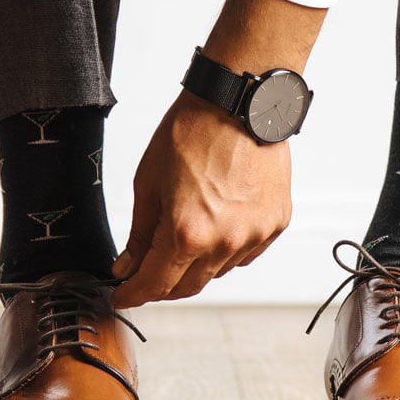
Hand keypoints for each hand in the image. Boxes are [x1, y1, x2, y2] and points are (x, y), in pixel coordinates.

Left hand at [110, 91, 291, 306]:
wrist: (238, 103)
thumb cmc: (193, 132)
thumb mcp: (148, 183)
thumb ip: (139, 234)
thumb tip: (128, 266)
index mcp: (187, 233)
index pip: (155, 285)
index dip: (134, 294)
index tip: (124, 296)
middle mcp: (225, 242)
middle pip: (188, 287)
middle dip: (163, 285)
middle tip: (147, 272)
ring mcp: (255, 235)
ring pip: (218, 272)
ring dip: (196, 265)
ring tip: (187, 234)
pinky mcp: (276, 223)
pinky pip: (246, 253)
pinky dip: (226, 250)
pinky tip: (217, 225)